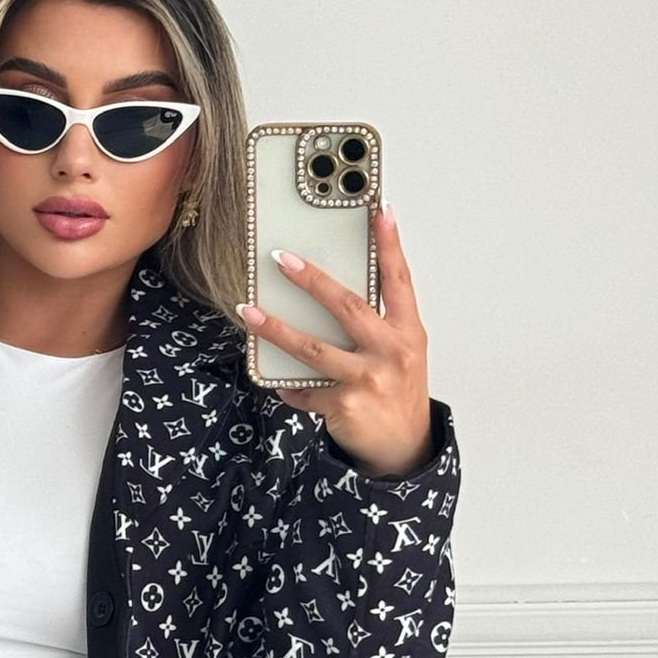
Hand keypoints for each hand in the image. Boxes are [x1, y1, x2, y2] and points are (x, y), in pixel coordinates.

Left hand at [237, 204, 435, 477]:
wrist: (405, 446)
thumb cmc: (398, 392)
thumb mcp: (403, 352)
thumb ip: (379, 322)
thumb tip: (332, 292)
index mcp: (408, 332)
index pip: (399, 280)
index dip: (391, 245)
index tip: (381, 211)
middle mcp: (390, 352)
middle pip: (347, 307)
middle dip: (312, 280)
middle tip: (282, 259)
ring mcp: (367, 380)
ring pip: (312, 348)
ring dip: (276, 329)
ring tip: (249, 312)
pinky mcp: (344, 406)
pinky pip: (304, 389)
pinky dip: (287, 385)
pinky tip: (276, 380)